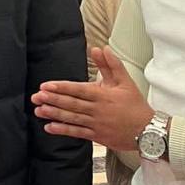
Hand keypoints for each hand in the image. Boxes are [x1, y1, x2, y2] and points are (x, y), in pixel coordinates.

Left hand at [31, 46, 154, 153]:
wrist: (148, 131)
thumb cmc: (135, 105)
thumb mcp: (125, 81)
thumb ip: (111, 64)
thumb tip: (99, 48)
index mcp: (103, 95)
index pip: (78, 90)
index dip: (62, 87)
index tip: (46, 85)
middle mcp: (97, 110)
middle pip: (72, 104)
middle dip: (53, 100)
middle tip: (36, 97)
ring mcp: (96, 124)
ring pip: (72, 118)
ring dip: (54, 114)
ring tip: (39, 110)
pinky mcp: (97, 136)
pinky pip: (77, 133)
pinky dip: (63, 130)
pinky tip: (50, 127)